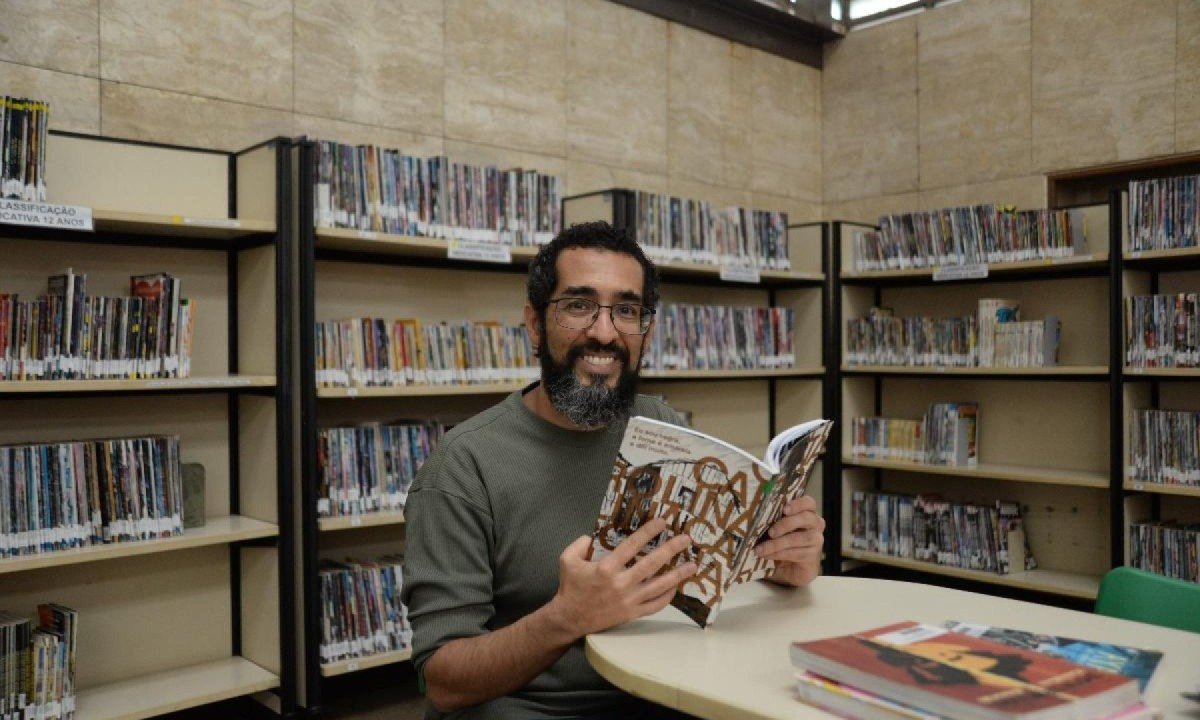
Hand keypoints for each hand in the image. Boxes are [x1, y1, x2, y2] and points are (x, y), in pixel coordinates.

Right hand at [547, 518, 697, 637]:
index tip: (662, 522)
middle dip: (670, 550)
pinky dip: (667, 597)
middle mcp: (621, 583)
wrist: (569, 618)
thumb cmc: (570, 587)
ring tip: (692, 565)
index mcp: (606, 568)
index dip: (648, 532)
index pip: (632, 546)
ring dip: (677, 575)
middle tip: (686, 540)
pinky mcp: (631, 614)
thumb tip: (594, 536)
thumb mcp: (567, 559)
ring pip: (658, 586)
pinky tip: (675, 588)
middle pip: (651, 564)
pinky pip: (654, 605)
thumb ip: (580, 543)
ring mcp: (628, 600)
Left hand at [756, 495, 824, 586]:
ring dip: (777, 544)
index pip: (808, 502)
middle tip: (770, 532)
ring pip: (799, 538)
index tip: (784, 509)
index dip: (798, 504)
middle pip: (806, 518)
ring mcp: (816, 540)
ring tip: (761, 549)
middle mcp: (816, 524)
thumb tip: (756, 515)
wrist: (791, 568)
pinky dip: (779, 554)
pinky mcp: (813, 556)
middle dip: (786, 524)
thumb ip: (773, 519)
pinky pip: (796, 553)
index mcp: (807, 512)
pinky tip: (767, 555)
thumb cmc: (782, 541)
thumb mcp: (777, 528)